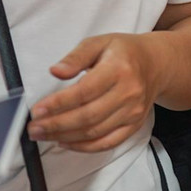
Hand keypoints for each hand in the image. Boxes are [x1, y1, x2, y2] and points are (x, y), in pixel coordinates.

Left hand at [29, 34, 160, 151]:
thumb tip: (56, 71)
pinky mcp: (134, 125)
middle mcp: (129, 93)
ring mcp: (133, 112)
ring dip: (65, 137)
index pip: (84, 91)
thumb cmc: (124, 52)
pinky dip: (84, 147)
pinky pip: (107, 143)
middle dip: (56, 125)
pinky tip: (65, 142)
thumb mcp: (99, 42)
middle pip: (88, 116)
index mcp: (119, 69)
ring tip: (43, 135)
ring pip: (95, 132)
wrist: (157, 64)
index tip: (37, 110)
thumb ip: (75, 56)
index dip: (58, 104)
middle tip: (33, 128)